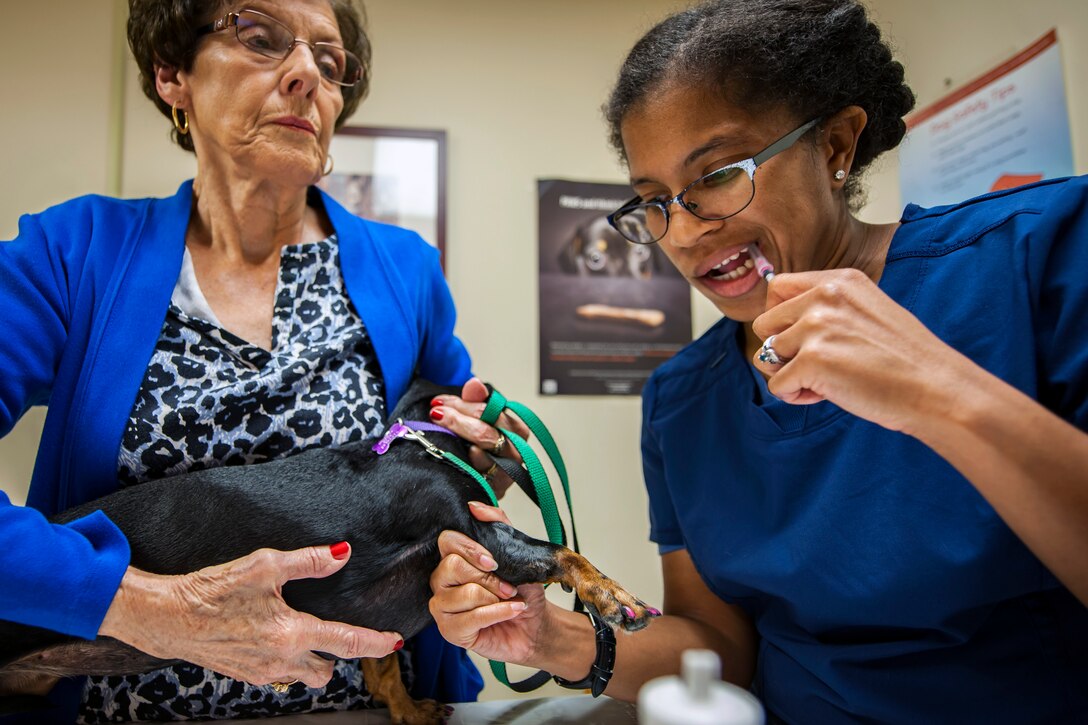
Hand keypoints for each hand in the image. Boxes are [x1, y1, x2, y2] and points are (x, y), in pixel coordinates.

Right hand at [100, 543, 402, 687]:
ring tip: (304, 633)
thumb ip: (308, 561)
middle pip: (328, 668)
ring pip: (304, 677)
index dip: (375, 642)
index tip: (394, 641)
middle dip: (337, 653)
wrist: (168, 617)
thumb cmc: (212, 589)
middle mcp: (281, 660)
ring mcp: (262, 672)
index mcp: (291, 633)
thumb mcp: (265, 565)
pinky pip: (279, 676)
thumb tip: (342, 554)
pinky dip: (287, 662)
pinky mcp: (245, 675)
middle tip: (335, 629)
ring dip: (312, 660)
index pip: (347, 642)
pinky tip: (274, 637)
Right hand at [428, 502, 550, 664]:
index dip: (470, 549)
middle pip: (452, 566)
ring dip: (494, 597)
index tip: (493, 561)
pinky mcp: (450, 631)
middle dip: (487, 577)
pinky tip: (512, 611)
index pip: (447, 541)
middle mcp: (442, 581)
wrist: (536, 624)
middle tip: (508, 586)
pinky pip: (470, 618)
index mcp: (454, 558)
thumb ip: (498, 525)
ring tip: (510, 600)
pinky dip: (498, 613)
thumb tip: (474, 507)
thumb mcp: (517, 553)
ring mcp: (442, 607)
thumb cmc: (522, 590)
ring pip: (463, 594)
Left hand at [429, 377, 531, 498]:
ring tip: (442, 430)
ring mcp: (506, 474)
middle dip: (458, 420)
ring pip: (484, 451)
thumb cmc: (479, 445)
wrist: (476, 481)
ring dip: (461, 438)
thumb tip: (474, 383)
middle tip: (435, 414)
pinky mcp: (495, 491)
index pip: (493, 411)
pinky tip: (460, 455)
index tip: (440, 401)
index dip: (464, 404)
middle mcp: (516, 452)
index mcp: (516, 430)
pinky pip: (482, 476)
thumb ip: (475, 400)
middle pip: (487, 432)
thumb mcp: (476, 419)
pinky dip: (471, 463)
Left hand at [751, 268, 975, 434]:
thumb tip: (785, 327)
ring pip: (767, 356)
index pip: (777, 288)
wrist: (937, 388)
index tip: (800, 337)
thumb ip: (829, 309)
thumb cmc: (906, 359)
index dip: (780, 318)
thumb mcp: (868, 311)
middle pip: (764, 324)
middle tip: (816, 366)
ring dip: (790, 375)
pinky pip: (777, 385)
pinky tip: (826, 395)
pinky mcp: (812, 360)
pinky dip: (795, 396)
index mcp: (839, 281)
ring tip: (825, 382)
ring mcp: (816, 327)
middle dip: (783, 350)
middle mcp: (824, 297)